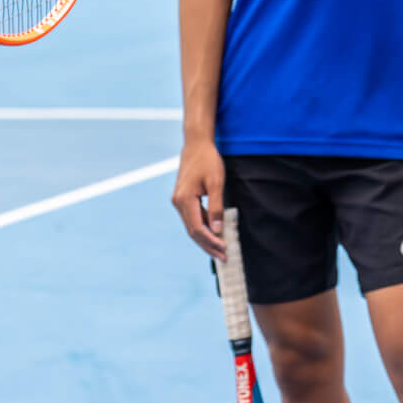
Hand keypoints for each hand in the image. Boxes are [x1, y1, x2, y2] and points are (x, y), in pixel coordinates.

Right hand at [171, 138, 227, 257]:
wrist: (196, 144)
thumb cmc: (208, 161)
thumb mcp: (216, 183)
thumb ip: (216, 207)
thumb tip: (217, 230)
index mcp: (184, 199)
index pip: (197, 228)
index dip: (211, 241)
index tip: (224, 250)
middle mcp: (178, 203)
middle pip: (193, 232)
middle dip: (208, 246)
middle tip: (223, 258)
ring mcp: (179, 201)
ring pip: (192, 227)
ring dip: (205, 239)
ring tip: (220, 250)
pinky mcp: (183, 199)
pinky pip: (192, 219)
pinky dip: (203, 228)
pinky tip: (214, 235)